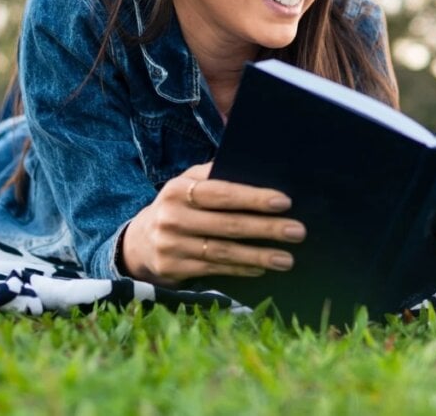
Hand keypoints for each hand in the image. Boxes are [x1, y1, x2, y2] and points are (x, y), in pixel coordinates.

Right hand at [120, 162, 305, 286]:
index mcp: (178, 189)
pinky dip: (241, 269)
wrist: (139, 242)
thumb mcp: (186, 184)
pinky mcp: (173, 268)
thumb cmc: (177, 206)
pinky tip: (261, 268)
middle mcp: (172, 217)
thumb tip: (254, 166)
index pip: (221, 193)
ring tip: (287, 258)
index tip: (284, 201)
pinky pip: (214, 269)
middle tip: (296, 231)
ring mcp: (171, 245)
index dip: (253, 198)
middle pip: (227, 224)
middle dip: (266, 228)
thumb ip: (212, 174)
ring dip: (259, 255)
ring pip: (223, 251)